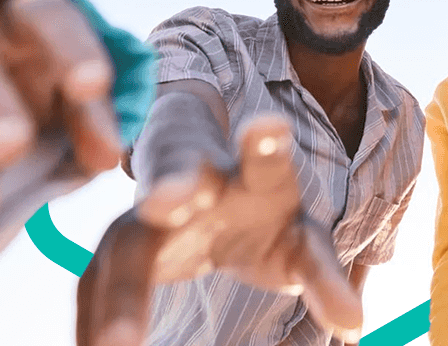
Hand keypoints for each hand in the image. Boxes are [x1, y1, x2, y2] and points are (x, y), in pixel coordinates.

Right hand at [75, 113, 362, 345]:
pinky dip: (93, 322)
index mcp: (253, 176)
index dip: (266, 141)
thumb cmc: (260, 211)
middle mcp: (193, 181)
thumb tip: (354, 322)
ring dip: (120, 293)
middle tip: (167, 199)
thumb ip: (322, 275)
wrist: (196, 179)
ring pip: (126, 242)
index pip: (264, 156)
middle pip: (178, 176)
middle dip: (172, 186)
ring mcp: (146, 210)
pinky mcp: (118, 243)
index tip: (268, 125)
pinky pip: (96, 284)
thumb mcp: (299, 240)